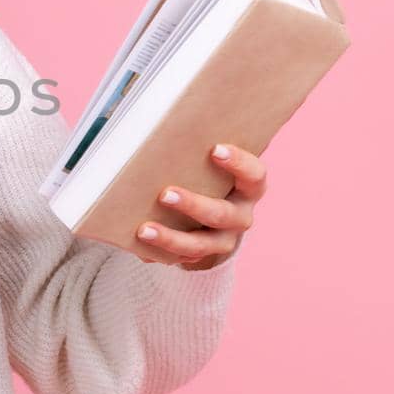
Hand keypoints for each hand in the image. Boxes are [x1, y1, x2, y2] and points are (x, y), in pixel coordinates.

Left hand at [136, 143, 265, 269]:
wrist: (210, 217)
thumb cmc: (208, 177)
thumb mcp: (211, 166)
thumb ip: (198, 154)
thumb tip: (158, 135)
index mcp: (249, 189)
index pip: (254, 174)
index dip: (239, 163)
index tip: (215, 149)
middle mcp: (240, 216)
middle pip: (222, 214)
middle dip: (193, 205)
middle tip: (165, 193)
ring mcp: (223, 240)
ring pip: (200, 245)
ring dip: (171, 238)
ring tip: (144, 230)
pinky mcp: (201, 256)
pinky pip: (181, 258)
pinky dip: (159, 252)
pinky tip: (138, 244)